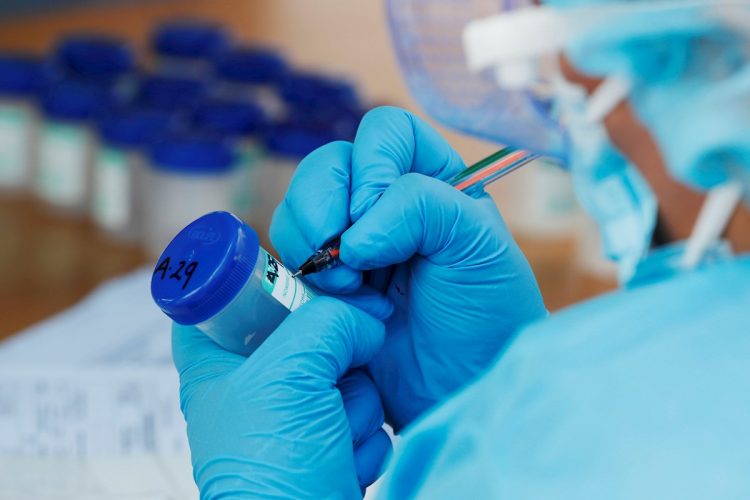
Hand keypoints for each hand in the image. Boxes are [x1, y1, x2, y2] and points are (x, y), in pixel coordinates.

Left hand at [173, 297, 391, 497]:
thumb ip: (329, 324)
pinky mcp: (328, 438)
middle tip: (331, 379)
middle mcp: (253, 383)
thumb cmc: (270, 466)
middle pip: (306, 329)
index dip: (260, 281)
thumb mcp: (289, 375)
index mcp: (216, 360)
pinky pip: (362, 409)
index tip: (295, 285)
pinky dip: (362, 434)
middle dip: (334, 358)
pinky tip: (343, 459)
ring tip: (331, 438)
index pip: (223, 293)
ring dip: (352, 405)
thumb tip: (366, 323)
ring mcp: (294, 413)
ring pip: (345, 369)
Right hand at [270, 106, 546, 430]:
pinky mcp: (325, 275)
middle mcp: (386, 200)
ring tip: (351, 288)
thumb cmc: (485, 314)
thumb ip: (422, 208)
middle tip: (350, 258)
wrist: (460, 385)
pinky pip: (290, 250)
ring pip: (300, 205)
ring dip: (314, 245)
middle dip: (328, 208)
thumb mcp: (477, 246)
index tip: (372, 215)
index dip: (372, 165)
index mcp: (432, 177)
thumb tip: (355, 233)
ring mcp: (350, 237)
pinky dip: (307, 274)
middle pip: (329, 164)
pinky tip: (344, 304)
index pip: (385, 132)